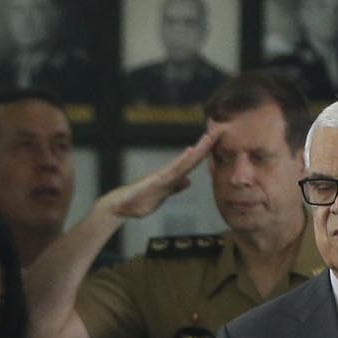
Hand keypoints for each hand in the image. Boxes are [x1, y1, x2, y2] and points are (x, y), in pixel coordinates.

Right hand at [102, 128, 220, 220]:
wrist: (119, 206)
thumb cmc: (138, 202)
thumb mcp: (162, 196)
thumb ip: (174, 188)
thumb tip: (187, 181)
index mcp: (171, 178)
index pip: (191, 164)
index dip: (204, 154)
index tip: (215, 142)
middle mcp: (167, 174)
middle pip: (190, 159)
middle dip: (204, 147)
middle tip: (217, 131)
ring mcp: (161, 177)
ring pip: (184, 162)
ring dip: (197, 150)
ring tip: (208, 138)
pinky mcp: (155, 181)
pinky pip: (171, 170)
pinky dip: (182, 161)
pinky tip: (190, 152)